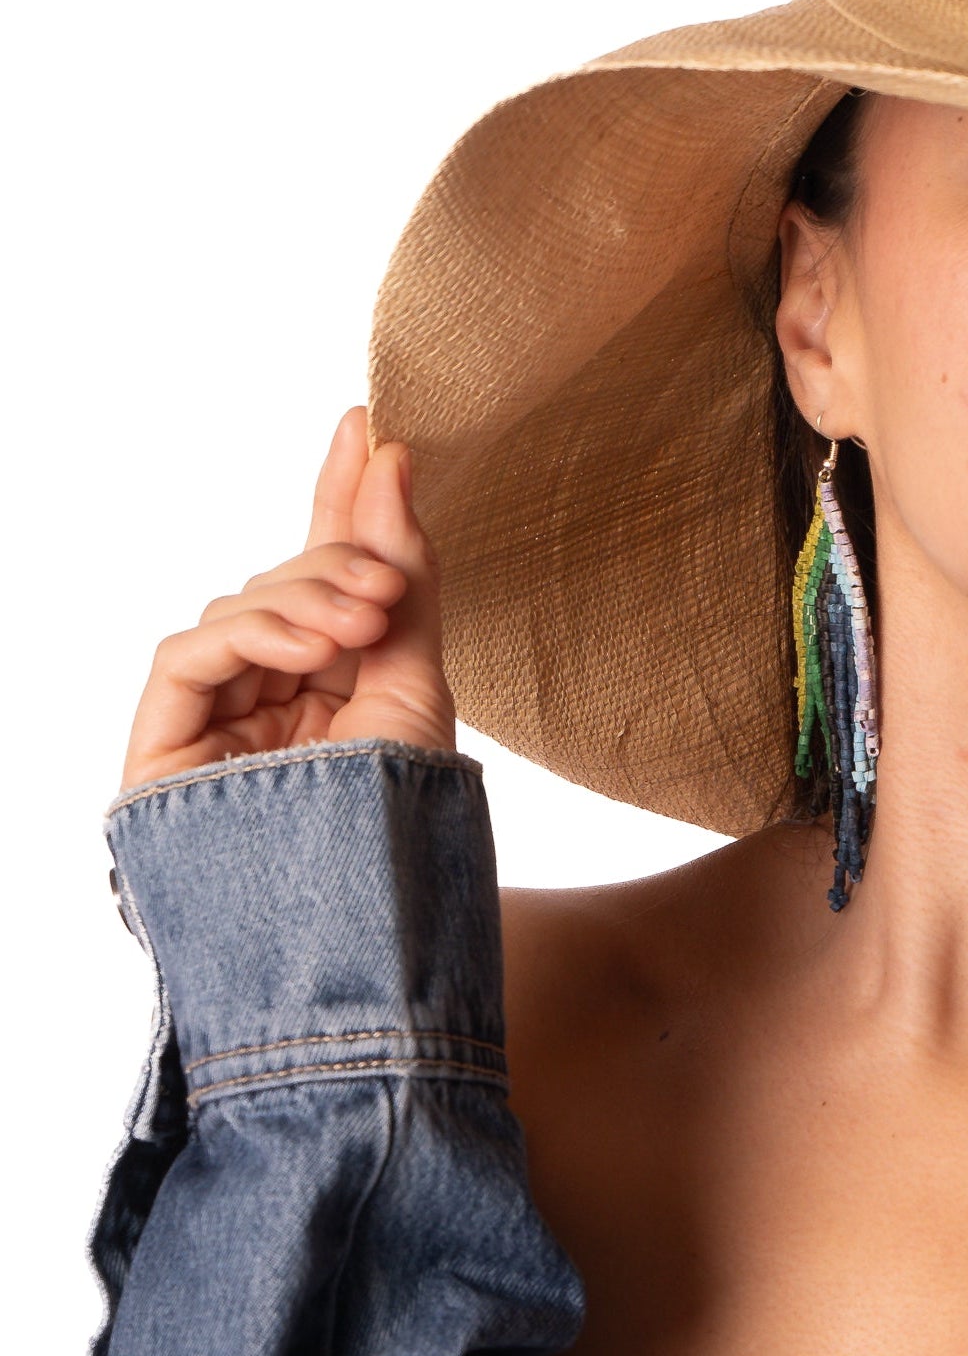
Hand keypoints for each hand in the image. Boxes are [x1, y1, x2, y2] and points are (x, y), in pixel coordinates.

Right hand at [121, 410, 456, 791]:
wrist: (362, 931)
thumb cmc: (394, 829)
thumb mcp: (417, 686)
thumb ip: (400, 576)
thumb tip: (391, 457)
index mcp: (329, 687)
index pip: (324, 574)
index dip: (339, 497)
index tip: (368, 425)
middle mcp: (267, 700)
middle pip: (284, 585)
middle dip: (336, 565)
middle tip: (386, 590)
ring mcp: (213, 723)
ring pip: (238, 612)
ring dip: (302, 601)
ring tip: (361, 629)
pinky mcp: (161, 751)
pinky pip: (186, 656)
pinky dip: (249, 635)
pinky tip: (306, 651)